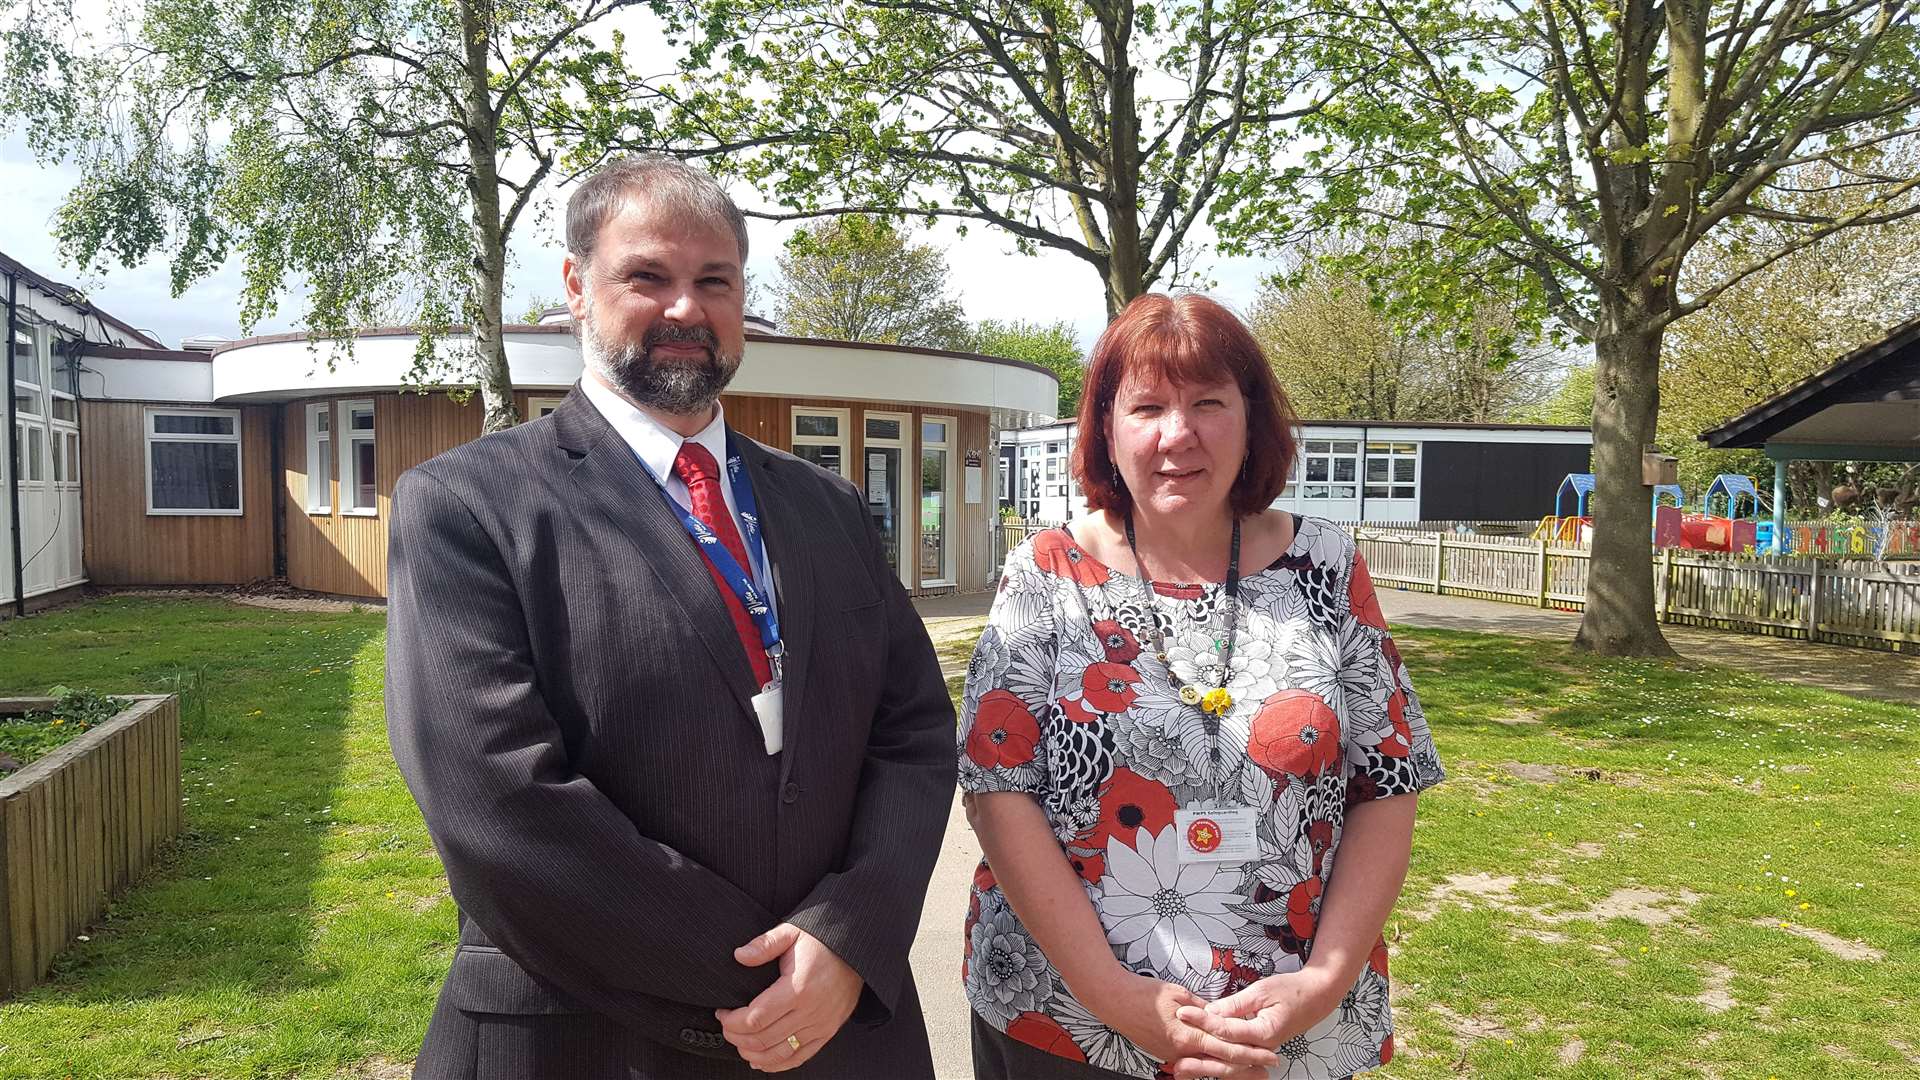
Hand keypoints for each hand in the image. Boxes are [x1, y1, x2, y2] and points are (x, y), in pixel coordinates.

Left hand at [716, 923, 863, 1071]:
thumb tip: (739, 956)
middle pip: (763, 1039)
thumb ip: (764, 944)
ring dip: (753, 1054)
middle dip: (737, 1037)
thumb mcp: (791, 932)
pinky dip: (777, 1065)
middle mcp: (810, 1011)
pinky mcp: (828, 1032)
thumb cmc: (822, 941)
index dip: (732, 1021)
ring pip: (779, 1053)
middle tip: (726, 1028)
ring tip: (740, 1044)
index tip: (722, 1013)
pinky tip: (761, 1061)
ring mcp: (821, 1025)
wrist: (856, 949)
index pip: (755, 1018)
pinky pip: (800, 1057)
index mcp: (798, 988)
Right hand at [1084, 969, 1279, 1079]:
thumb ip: (1203, 1008)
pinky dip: (1210, 1064)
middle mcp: (1182, 1050)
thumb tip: (1218, 1015)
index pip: (1228, 1047)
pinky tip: (1220, 1064)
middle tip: (1268, 1069)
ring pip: (1208, 1066)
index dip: (1251, 1052)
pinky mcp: (1165, 1053)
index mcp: (1189, 1035)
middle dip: (1247, 1067)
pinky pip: (1193, 1062)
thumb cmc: (1144, 993)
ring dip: (1230, 1069)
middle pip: (1221, 1064)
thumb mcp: (1180, 994)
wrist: (1114, 1001)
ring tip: (1250, 1070)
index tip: (1270, 1054)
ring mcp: (1172, 1055)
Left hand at [1178, 968, 1345, 1052]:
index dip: (1202, 1021)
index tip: (1182, 1013)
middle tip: (1175, 1060)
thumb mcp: (1262, 991)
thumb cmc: (1291, 991)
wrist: (1316, 997)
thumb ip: (1235, 1004)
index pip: (1227, 1030)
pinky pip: (1236, 1059)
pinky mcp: (1257, 1048)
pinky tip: (1201, 1063)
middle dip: (1199, 1058)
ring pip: (1230, 1064)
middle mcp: (1262, 1047)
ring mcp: (1260, 1050)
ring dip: (1206, 1067)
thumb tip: (1210, 1011)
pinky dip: (1217, 1062)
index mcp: (1264, 1032)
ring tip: (1181, 1068)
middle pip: (1226, 1057)